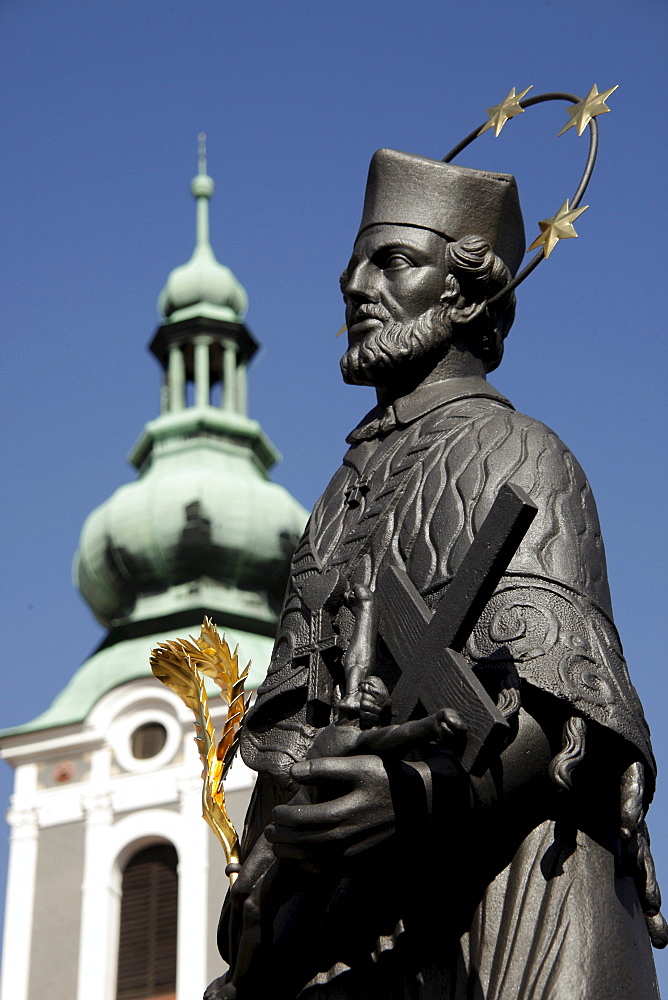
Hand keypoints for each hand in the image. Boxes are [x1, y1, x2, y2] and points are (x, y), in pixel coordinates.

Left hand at [265, 754, 394, 861]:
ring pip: (314, 861)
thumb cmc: (390, 780)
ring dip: (292, 855)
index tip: (276, 811)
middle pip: (305, 843)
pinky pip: (330, 871)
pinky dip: (311, 867)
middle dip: (283, 838)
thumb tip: (294, 772)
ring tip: (279, 846)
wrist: (425, 807)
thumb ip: (325, 769)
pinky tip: (303, 859)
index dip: (285, 818)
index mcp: (344, 813)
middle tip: (270, 830)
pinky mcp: (363, 865)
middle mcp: (348, 839)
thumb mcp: (360, 765)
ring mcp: (356, 855)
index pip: (303, 821)